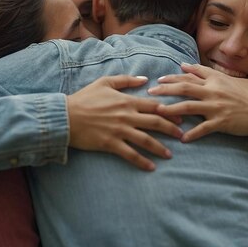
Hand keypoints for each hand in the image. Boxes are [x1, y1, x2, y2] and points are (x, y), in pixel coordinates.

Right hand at [67, 75, 182, 170]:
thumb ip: (126, 80)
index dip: (169, 112)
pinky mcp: (110, 144)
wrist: (65, 116)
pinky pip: (130, 154)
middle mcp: (126, 116)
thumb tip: (144, 80)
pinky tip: (151, 167)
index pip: (154, 106)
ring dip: (160, 148)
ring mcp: (119, 131)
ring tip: (170, 155)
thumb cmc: (84, 98)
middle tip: (182, 136)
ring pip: (146, 140)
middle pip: (155, 122)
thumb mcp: (105, 82)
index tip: (180, 118)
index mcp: (126, 101)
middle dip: (171, 130)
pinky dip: (142, 161)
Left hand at [148, 63, 247, 141]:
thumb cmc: (247, 95)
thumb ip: (206, 72)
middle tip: (150, 93)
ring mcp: (216, 107)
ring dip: (171, 109)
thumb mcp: (228, 79)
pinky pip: (203, 128)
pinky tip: (182, 139)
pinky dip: (192, 134)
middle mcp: (213, 91)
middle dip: (165, 90)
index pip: (189, 76)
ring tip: (158, 113)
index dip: (172, 77)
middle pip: (184, 88)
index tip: (158, 79)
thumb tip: (185, 65)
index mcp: (214, 80)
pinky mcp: (221, 122)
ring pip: (189, 107)